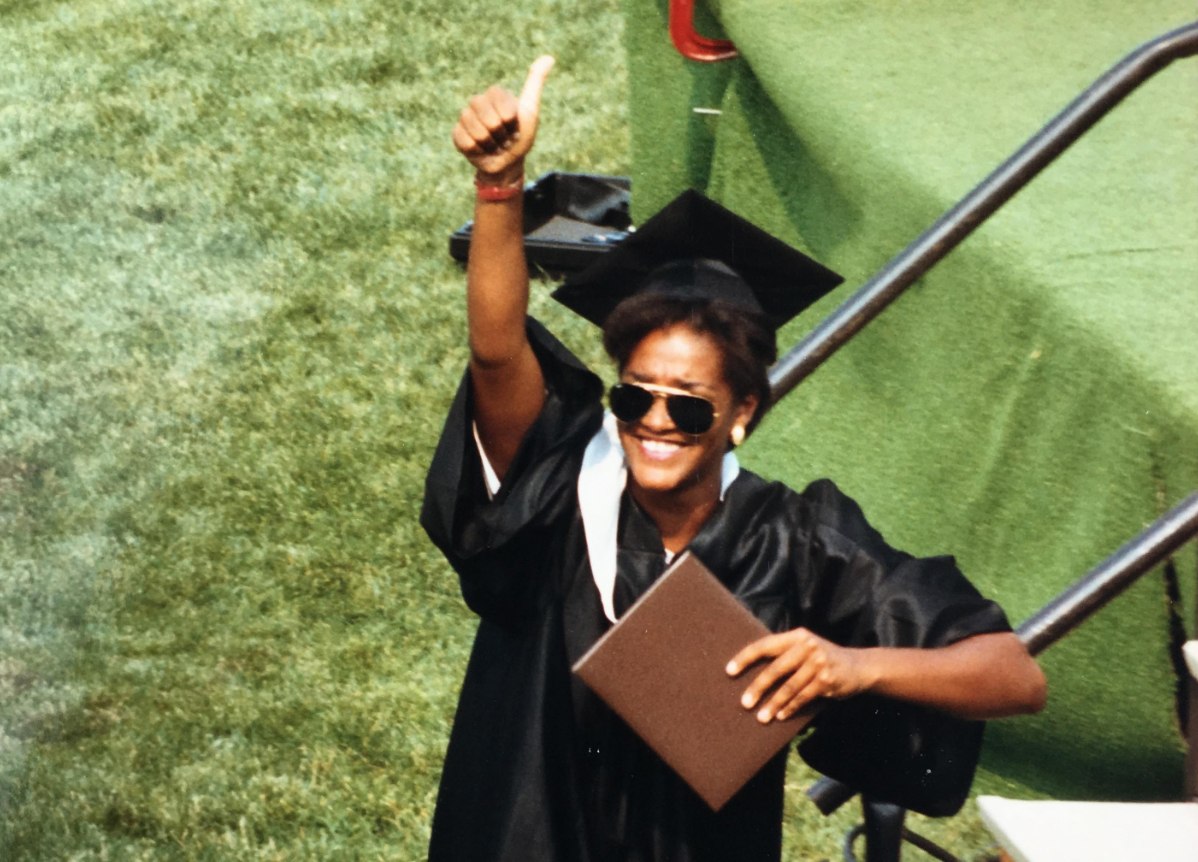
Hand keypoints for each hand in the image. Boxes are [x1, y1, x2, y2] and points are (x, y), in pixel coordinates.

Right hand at [452, 55, 554, 182]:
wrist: (508, 162)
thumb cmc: (520, 136)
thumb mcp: (530, 110)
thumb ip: (535, 83)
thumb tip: (549, 57)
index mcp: (494, 94)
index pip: (500, 103)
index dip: (509, 119)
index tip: (513, 123)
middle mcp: (477, 102)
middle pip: (489, 119)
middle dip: (501, 134)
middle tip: (504, 137)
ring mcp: (465, 118)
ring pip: (477, 132)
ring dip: (490, 144)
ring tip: (493, 144)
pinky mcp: (457, 135)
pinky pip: (465, 141)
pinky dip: (477, 150)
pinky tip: (481, 150)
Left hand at [726, 628, 871, 723]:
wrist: (859, 666)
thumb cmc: (822, 659)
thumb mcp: (805, 648)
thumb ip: (784, 654)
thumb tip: (750, 670)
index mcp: (796, 636)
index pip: (765, 645)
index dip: (745, 658)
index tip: (729, 671)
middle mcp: (807, 646)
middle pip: (776, 669)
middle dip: (758, 687)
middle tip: (744, 703)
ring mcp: (819, 662)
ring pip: (789, 687)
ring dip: (773, 704)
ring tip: (761, 717)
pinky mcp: (827, 679)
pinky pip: (803, 697)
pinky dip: (790, 708)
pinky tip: (780, 716)